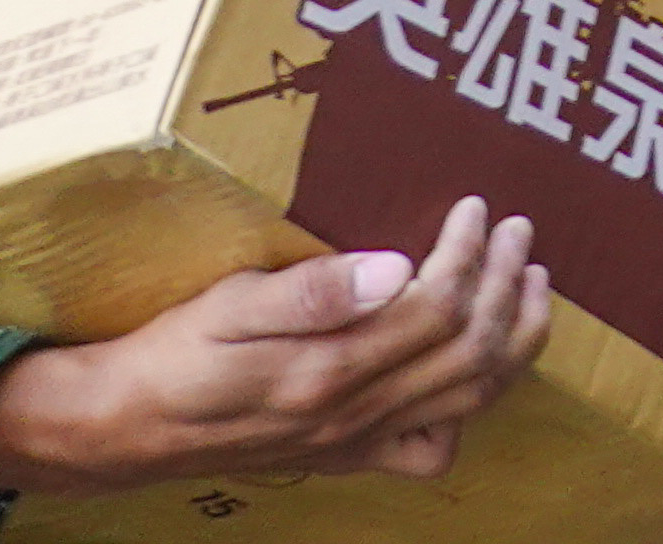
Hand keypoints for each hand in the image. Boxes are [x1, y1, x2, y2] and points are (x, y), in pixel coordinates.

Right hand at [0, 197, 550, 494]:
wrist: (129, 425)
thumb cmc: (176, 351)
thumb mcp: (231, 304)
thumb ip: (315, 291)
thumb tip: (398, 266)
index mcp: (329, 369)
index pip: (436, 308)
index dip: (469, 254)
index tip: (475, 208)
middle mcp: (355, 414)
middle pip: (470, 352)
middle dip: (508, 286)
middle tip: (520, 232)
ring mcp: (357, 440)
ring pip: (468, 398)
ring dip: (514, 338)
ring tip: (533, 284)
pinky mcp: (350, 454)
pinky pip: (431, 444)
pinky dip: (472, 405)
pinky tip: (479, 366)